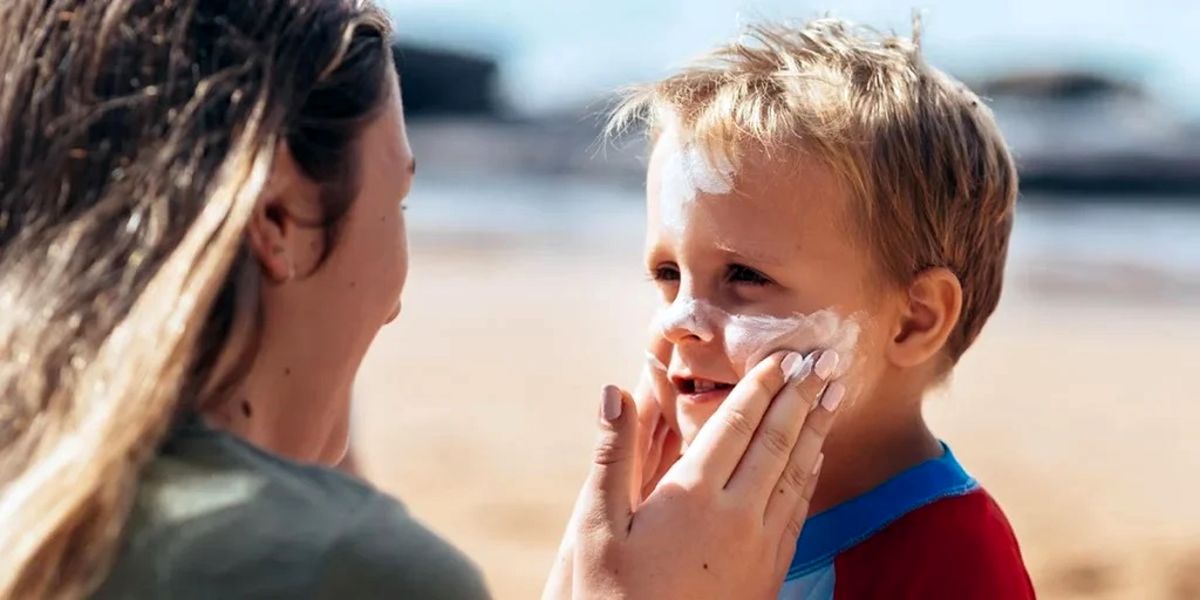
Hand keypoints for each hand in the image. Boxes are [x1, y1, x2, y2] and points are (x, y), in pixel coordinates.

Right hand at [547, 351, 840, 599]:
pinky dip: (809, 476)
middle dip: (800, 396)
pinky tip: (814, 459)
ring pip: (796, 474)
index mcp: (692, 496)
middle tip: (824, 359)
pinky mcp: (768, 571)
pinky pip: (797, 511)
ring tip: (832, 396)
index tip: (784, 355)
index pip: (736, 425)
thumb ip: (612, 455)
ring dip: (815, 430)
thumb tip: (613, 392)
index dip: (761, 386)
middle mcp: (735, 515)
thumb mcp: (595, 526)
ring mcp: (759, 545)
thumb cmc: (610, 593)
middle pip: (776, 441)